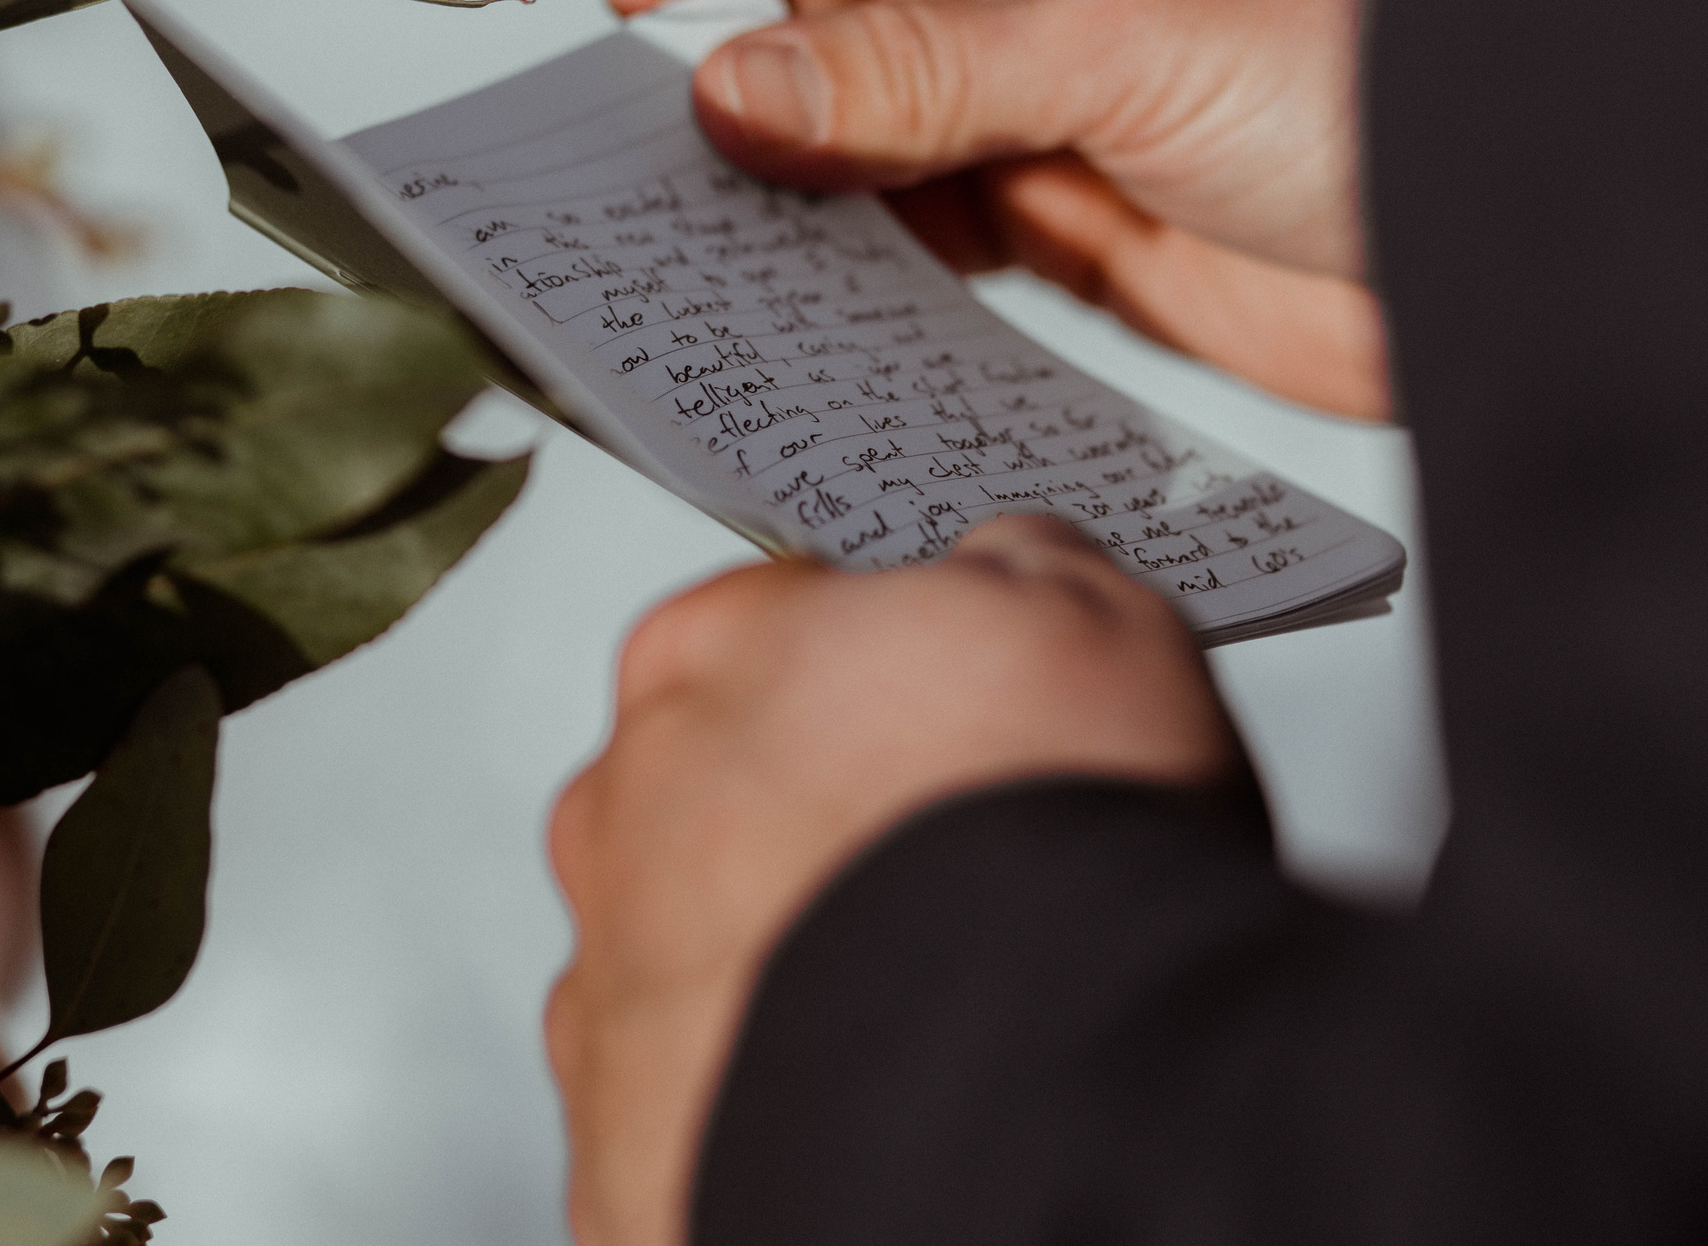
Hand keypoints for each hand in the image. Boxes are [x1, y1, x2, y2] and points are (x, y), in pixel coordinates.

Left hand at [545, 518, 1240, 1245]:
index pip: (773, 625)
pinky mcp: (625, 1140)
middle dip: (813, 814)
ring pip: (690, 953)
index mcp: (708, 654)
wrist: (1025, 1091)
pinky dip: (764, 1092)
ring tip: (928, 995)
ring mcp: (612, 983)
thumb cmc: (1040, 846)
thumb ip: (1019, 570)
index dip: (880, 671)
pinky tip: (870, 1090)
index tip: (952, 712)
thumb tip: (1004, 566)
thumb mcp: (1095, 620)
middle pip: (711, 784)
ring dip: (781, 960)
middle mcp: (625, 811)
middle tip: (949, 859)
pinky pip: (690, 1097)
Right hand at [609, 0, 1390, 419]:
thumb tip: (730, 87)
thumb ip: (917, 71)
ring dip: (800, 158)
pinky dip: (859, 242)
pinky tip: (807, 269)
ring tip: (717, 210)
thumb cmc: (1391, 65)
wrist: (1516, 254)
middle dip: (760, 50)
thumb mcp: (1128, 33)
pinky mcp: (1062, 198)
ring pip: (870, 104)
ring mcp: (1055, 70)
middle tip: (668, 127)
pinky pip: (918, 210)